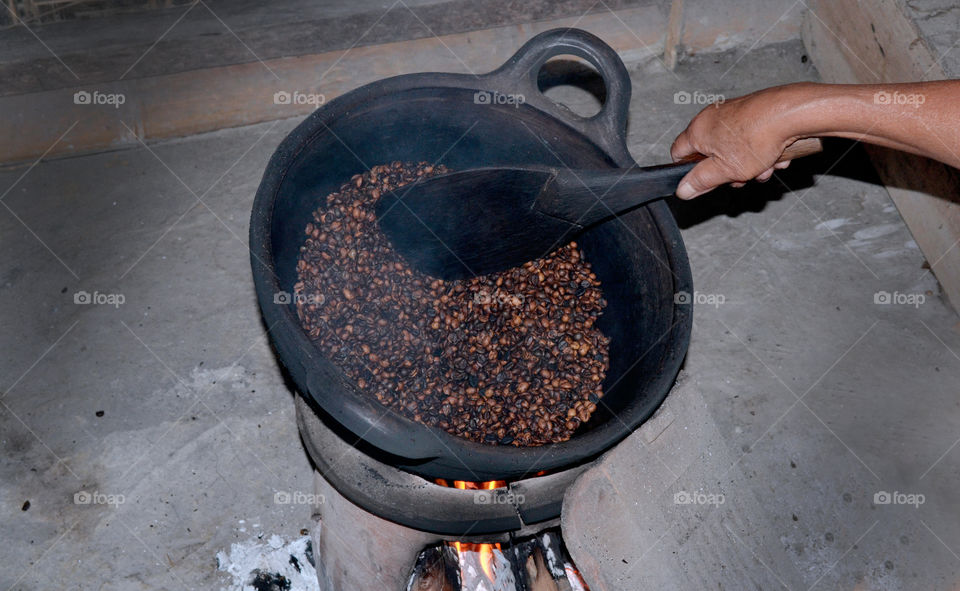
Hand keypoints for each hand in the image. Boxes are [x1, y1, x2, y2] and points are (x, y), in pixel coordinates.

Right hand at [670, 87, 797, 198]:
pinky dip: (761, 150)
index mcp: (698, 130)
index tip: (701, 180)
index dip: (687, 171)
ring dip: (748, 164)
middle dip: (727, 171)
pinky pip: (750, 138)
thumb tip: (683, 189)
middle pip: (710, 153)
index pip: (678, 153)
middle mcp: (712, 117)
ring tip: (764, 168)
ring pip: (734, 148)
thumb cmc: (758, 135)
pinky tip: (774, 157)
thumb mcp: (725, 170)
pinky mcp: (753, 111)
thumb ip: (701, 181)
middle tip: (740, 178)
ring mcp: (733, 112)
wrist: (792, 113)